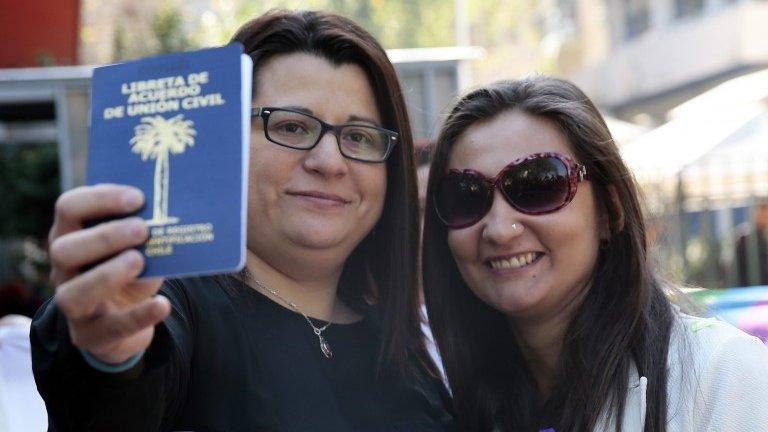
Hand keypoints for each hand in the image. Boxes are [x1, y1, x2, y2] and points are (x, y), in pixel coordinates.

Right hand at [49, 184, 170, 364]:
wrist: (130, 319)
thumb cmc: (132, 269)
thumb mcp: (138, 246)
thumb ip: (146, 229)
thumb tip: (171, 212)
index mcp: (71, 235)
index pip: (68, 208)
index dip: (100, 199)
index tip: (138, 198)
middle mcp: (64, 269)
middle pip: (63, 250)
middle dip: (104, 237)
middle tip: (142, 229)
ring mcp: (73, 305)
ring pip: (72, 294)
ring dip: (107, 275)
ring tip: (140, 262)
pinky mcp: (89, 336)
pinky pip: (110, 328)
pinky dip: (139, 315)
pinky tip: (162, 304)